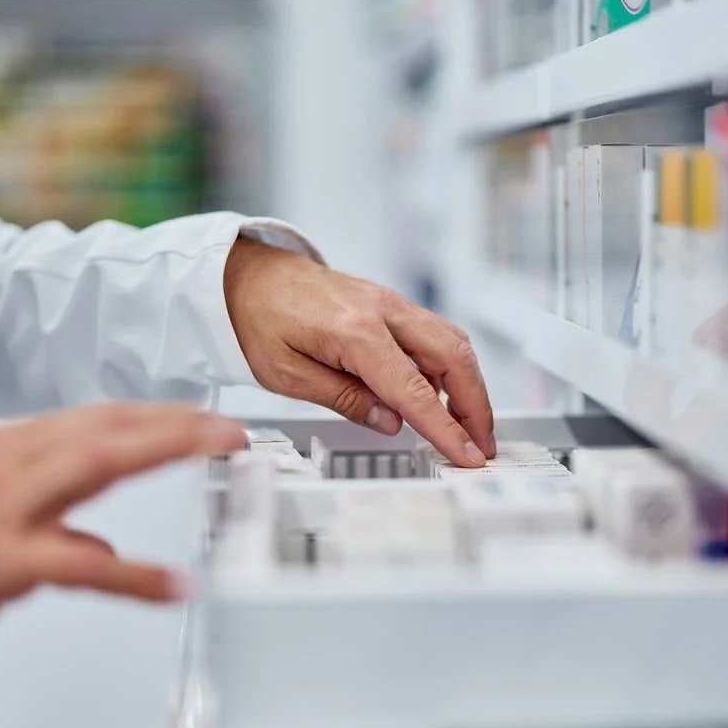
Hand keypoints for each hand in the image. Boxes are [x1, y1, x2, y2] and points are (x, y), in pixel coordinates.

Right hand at [0, 403, 244, 652]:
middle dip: (174, 421)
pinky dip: (131, 574)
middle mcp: (11, 465)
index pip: (98, 420)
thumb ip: (48, 516)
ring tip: (217, 449)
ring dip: (167, 449)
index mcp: (9, 452)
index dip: (154, 415)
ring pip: (100, 462)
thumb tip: (98, 548)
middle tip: (226, 425)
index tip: (197, 417)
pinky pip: (78, 565)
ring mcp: (6, 508)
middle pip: (109, 427)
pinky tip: (171, 583)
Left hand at [224, 237, 494, 466]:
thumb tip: (390, 422)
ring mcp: (390, 303)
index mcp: (354, 330)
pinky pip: (435, 334)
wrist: (246, 273)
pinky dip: (449, 367)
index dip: (444, 427)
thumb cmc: (257, 317)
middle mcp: (382, 310)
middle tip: (480, 445)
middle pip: (453, 357)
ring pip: (452, 342)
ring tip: (467, 427)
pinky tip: (440, 395)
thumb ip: (343, 398)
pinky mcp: (390, 304)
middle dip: (476, 406)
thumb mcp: (285, 374)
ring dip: (469, 386)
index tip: (465, 454)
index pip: (413, 388)